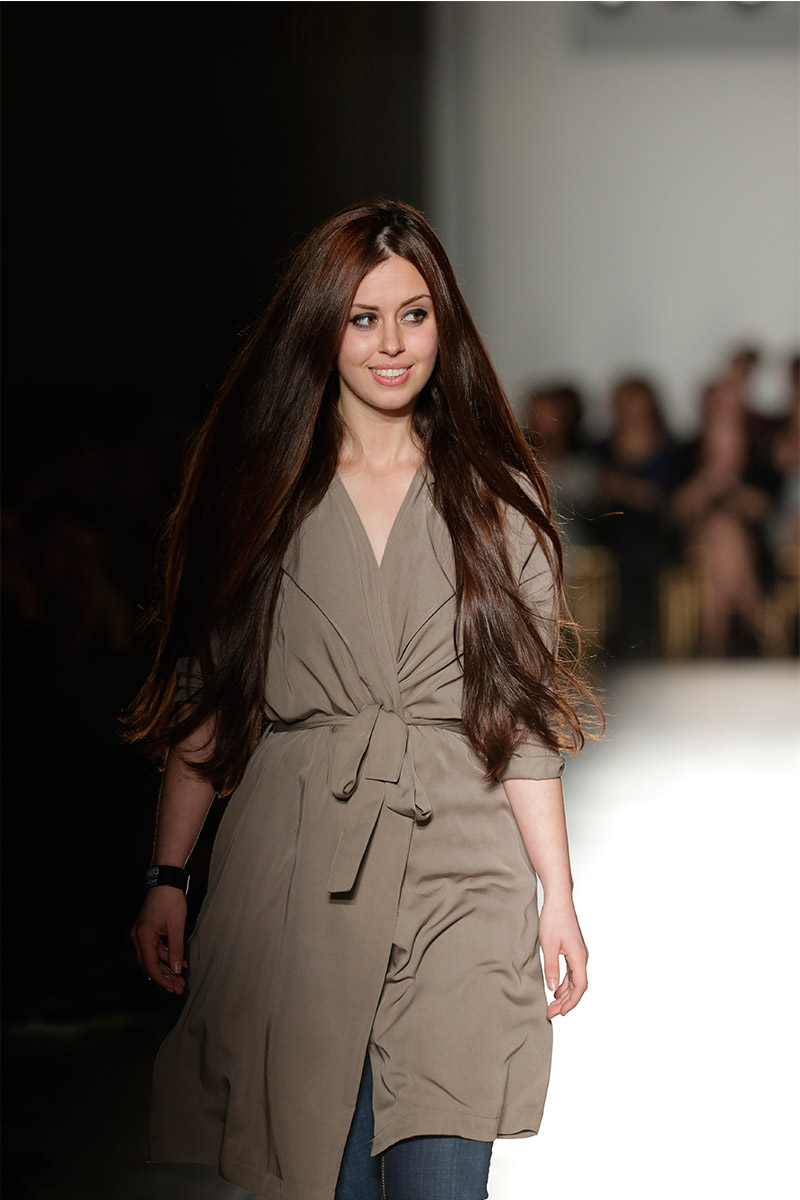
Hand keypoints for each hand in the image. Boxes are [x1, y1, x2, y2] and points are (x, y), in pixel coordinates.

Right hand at [130, 886, 187, 994]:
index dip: (162, 979)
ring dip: (167, 968)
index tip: (172, 988)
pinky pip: (156, 948)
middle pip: (150, 964)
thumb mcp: (176, 926)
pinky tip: (179, 963)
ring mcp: (142, 933)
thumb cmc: (170, 899)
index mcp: (143, 936)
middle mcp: (138, 936)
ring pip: (153, 957)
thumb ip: (176, 949)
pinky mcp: (148, 930)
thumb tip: (177, 969)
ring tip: (180, 979)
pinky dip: (167, 956)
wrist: (166, 880)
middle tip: (178, 988)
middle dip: (165, 977)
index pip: (150, 965)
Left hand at [539, 897, 587, 1017]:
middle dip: (566, 1002)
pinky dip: (564, 983)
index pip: (580, 987)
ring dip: (565, 993)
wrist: (558, 900)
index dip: (571, 1002)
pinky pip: (571, 972)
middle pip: (578, 986)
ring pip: (575, 980)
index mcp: (579, 957)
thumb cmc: (554, 918)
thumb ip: (551, 967)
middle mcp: (581, 957)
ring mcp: (578, 954)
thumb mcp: (548, 945)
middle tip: (551, 1012)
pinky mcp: (573, 950)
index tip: (560, 1012)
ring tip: (552, 1004)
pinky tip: (556, 989)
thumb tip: (553, 989)